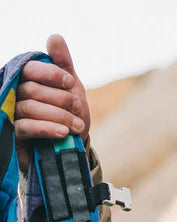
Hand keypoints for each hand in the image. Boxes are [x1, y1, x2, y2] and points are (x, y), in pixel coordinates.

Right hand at [15, 34, 89, 160]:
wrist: (73, 145)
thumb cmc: (70, 114)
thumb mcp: (71, 88)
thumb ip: (63, 64)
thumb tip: (55, 37)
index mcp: (27, 80)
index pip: (30, 69)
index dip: (50, 73)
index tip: (70, 82)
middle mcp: (16, 94)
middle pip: (32, 90)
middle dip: (61, 99)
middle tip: (78, 109)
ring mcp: (13, 114)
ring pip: (30, 108)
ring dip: (59, 116)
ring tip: (77, 125)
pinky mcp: (15, 135)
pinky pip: (26, 127)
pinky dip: (47, 128)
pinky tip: (63, 132)